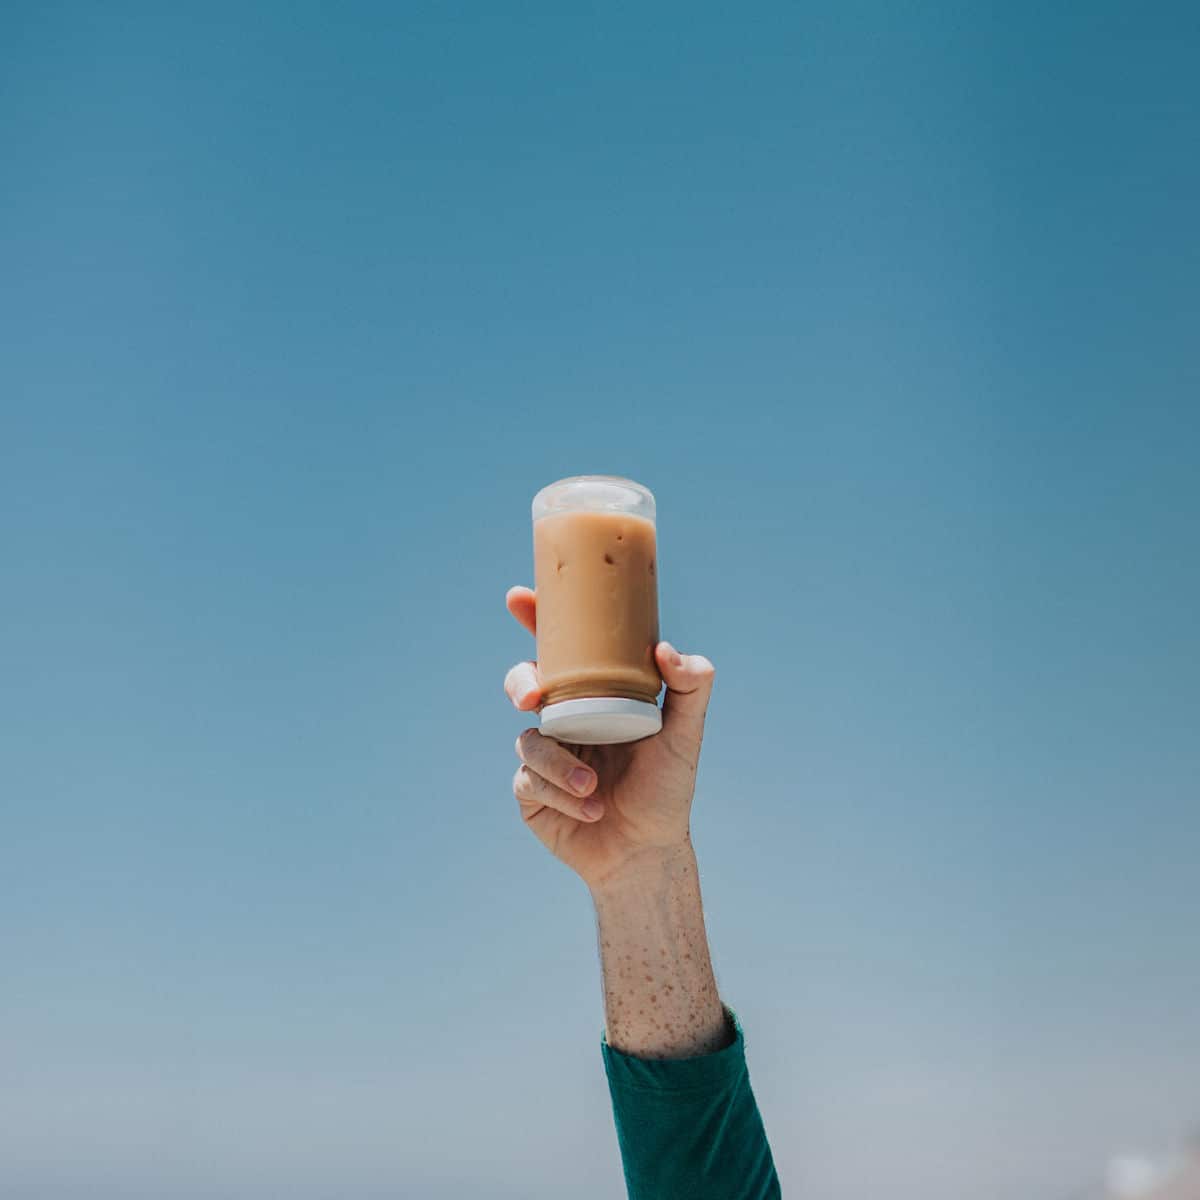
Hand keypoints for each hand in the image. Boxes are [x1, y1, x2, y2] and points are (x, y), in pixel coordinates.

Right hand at [503, 585, 715, 891]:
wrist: (647, 852)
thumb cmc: (667, 788)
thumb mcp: (687, 734)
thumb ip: (691, 687)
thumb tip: (665, 649)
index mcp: (594, 696)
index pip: (561, 649)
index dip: (536, 619)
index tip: (520, 598)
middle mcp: (564, 719)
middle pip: (525, 682)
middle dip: (521, 682)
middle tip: (534, 697)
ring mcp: (543, 755)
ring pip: (528, 739)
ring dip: (558, 763)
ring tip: (593, 786)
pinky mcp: (530, 792)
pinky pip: (528, 780)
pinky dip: (561, 793)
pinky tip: (591, 809)